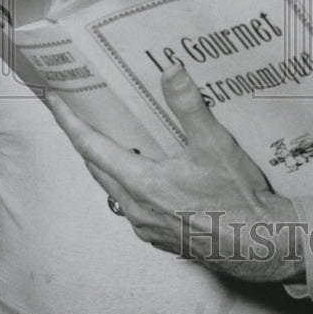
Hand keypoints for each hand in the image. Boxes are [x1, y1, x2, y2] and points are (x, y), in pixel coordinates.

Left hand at [43, 66, 305, 282]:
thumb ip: (189, 106)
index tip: (54, 100)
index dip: (70, 122)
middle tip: (75, 113)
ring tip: (108, 137)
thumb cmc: (236, 197)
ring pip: (112, 188)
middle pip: (96, 167)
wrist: (258, 242)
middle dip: (82, 139)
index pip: (91, 147)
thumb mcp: (215, 144)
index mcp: (142, 183)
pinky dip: (126, 182)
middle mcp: (135, 208)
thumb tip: (171, 71)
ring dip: (105, 162)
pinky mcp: (158, 235)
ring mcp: (145, 226)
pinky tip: (143, 171)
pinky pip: (130, 204)